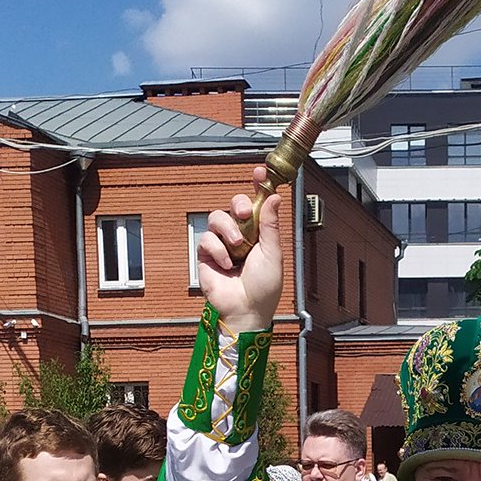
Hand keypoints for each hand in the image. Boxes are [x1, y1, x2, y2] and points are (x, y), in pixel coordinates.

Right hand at [196, 165, 283, 333]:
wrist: (247, 309)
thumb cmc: (264, 286)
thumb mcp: (273, 253)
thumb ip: (271, 225)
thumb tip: (273, 196)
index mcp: (259, 232)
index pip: (257, 203)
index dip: (258, 185)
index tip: (260, 171)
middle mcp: (240, 234)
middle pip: (234, 204)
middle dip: (239, 203)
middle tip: (246, 213)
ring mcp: (222, 244)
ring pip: (217, 217)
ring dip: (228, 229)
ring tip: (237, 246)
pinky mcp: (207, 255)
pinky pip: (206, 238)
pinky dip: (218, 249)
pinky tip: (227, 264)